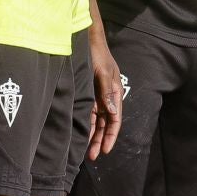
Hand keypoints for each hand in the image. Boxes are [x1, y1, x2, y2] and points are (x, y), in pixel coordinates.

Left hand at [87, 17, 122, 159]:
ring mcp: (97, 96)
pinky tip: (81, 134)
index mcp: (115, 93)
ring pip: (96, 121)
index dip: (111, 136)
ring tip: (86, 152)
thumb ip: (107, 92)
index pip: (115, 120)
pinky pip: (87, 113)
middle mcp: (107, 97)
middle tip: (93, 157)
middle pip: (106, 124)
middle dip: (101, 141)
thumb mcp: (103, 72)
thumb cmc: (97, 54)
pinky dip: (86, 124)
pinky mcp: (87, 93)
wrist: (86, 39)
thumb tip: (111, 112)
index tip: (105, 150)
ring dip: (93, 135)